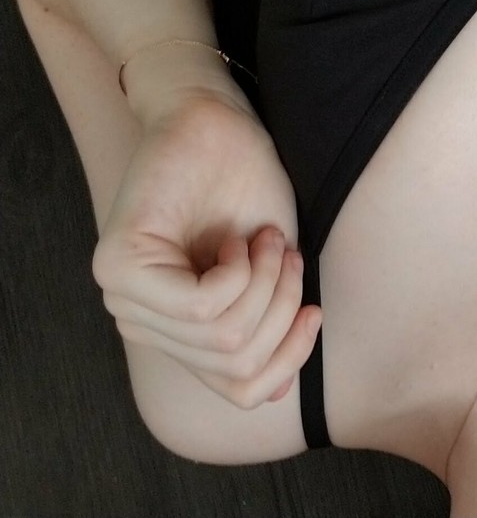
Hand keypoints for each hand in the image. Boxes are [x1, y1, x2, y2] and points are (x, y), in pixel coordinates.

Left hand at [92, 91, 321, 409]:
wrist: (220, 126)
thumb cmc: (246, 191)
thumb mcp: (270, 275)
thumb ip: (263, 330)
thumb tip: (275, 392)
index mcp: (176, 331)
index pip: (238, 389)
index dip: (289, 359)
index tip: (314, 309)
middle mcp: (142, 323)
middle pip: (237, 364)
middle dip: (281, 306)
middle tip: (284, 253)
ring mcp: (125, 300)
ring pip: (224, 338)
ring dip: (265, 283)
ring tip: (262, 239)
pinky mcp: (120, 270)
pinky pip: (202, 308)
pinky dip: (239, 272)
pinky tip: (235, 240)